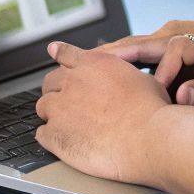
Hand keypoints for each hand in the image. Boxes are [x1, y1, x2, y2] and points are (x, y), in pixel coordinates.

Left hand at [35, 40, 169, 181]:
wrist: (149, 138)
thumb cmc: (152, 111)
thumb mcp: (141, 78)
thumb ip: (122, 73)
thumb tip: (125, 78)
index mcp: (93, 65)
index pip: (66, 54)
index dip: (60, 54)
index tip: (54, 51)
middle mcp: (72, 82)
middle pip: (50, 82)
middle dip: (56, 91)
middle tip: (67, 104)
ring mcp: (61, 108)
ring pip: (43, 107)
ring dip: (52, 115)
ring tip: (67, 126)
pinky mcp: (56, 135)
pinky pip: (42, 135)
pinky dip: (50, 138)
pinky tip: (61, 142)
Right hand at [94, 20, 193, 107]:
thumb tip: (181, 93)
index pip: (186, 44)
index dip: (166, 66)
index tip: (159, 92)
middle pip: (170, 31)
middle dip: (133, 45)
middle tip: (98, 58)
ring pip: (170, 33)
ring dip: (139, 45)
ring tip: (106, 57)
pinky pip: (179, 42)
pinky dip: (154, 49)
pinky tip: (135, 60)